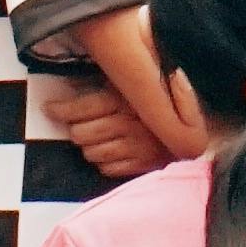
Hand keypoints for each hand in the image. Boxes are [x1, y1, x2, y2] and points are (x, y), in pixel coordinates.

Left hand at [44, 68, 168, 182]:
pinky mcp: (142, 165)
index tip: (49, 109)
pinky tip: (111, 149)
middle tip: (77, 123)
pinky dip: (103, 161)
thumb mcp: (136, 77)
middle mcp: (128, 125)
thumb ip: (113, 77)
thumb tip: (74, 80)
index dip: (61, 110)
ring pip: (91, 153)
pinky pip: (106, 168)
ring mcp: (136, 148)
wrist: (196, 122)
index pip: (83, 108)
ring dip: (89, 145)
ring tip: (96, 136)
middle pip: (81, 134)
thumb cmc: (161, 95)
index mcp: (126, 99)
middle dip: (75, 128)